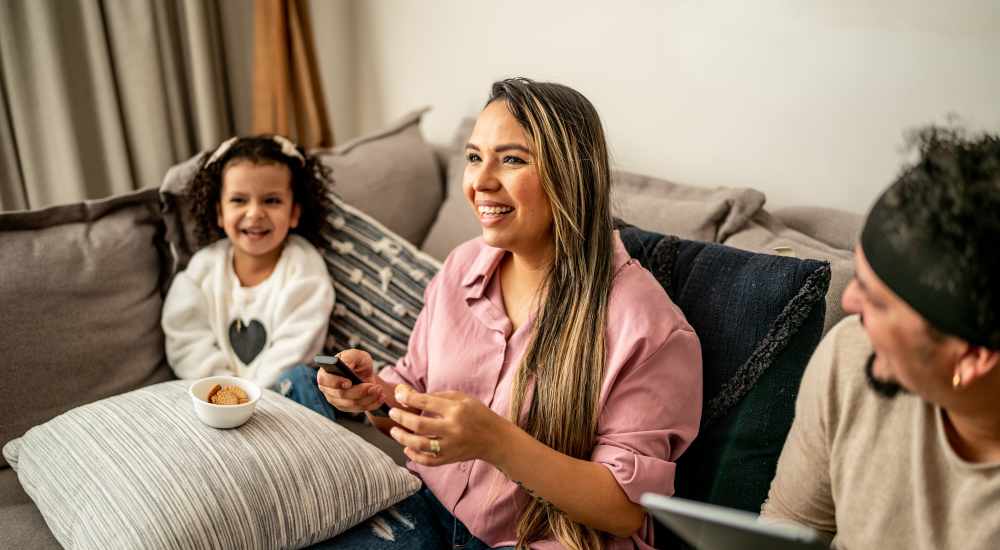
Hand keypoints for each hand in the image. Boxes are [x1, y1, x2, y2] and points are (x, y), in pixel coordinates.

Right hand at [316, 349, 386, 413]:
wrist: (364, 373)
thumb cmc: (357, 362)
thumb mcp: (356, 355)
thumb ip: (350, 357)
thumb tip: (347, 365)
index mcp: (325, 374)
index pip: (325, 380)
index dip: (336, 382)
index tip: (349, 382)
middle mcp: (328, 389)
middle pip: (341, 395)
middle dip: (360, 391)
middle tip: (374, 386)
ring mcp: (336, 400)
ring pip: (352, 404)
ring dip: (369, 398)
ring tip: (379, 390)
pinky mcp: (347, 407)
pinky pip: (360, 409)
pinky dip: (372, 403)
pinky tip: (381, 397)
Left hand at [387, 385, 508, 466]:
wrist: (495, 439)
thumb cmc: (477, 414)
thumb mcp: (461, 398)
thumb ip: (436, 396)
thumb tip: (409, 395)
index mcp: (456, 410)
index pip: (426, 402)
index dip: (408, 398)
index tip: (398, 394)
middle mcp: (453, 429)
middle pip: (419, 425)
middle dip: (401, 418)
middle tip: (392, 413)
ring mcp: (451, 446)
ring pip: (420, 445)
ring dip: (402, 438)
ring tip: (394, 430)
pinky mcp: (450, 459)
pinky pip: (427, 461)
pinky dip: (414, 456)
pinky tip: (407, 448)